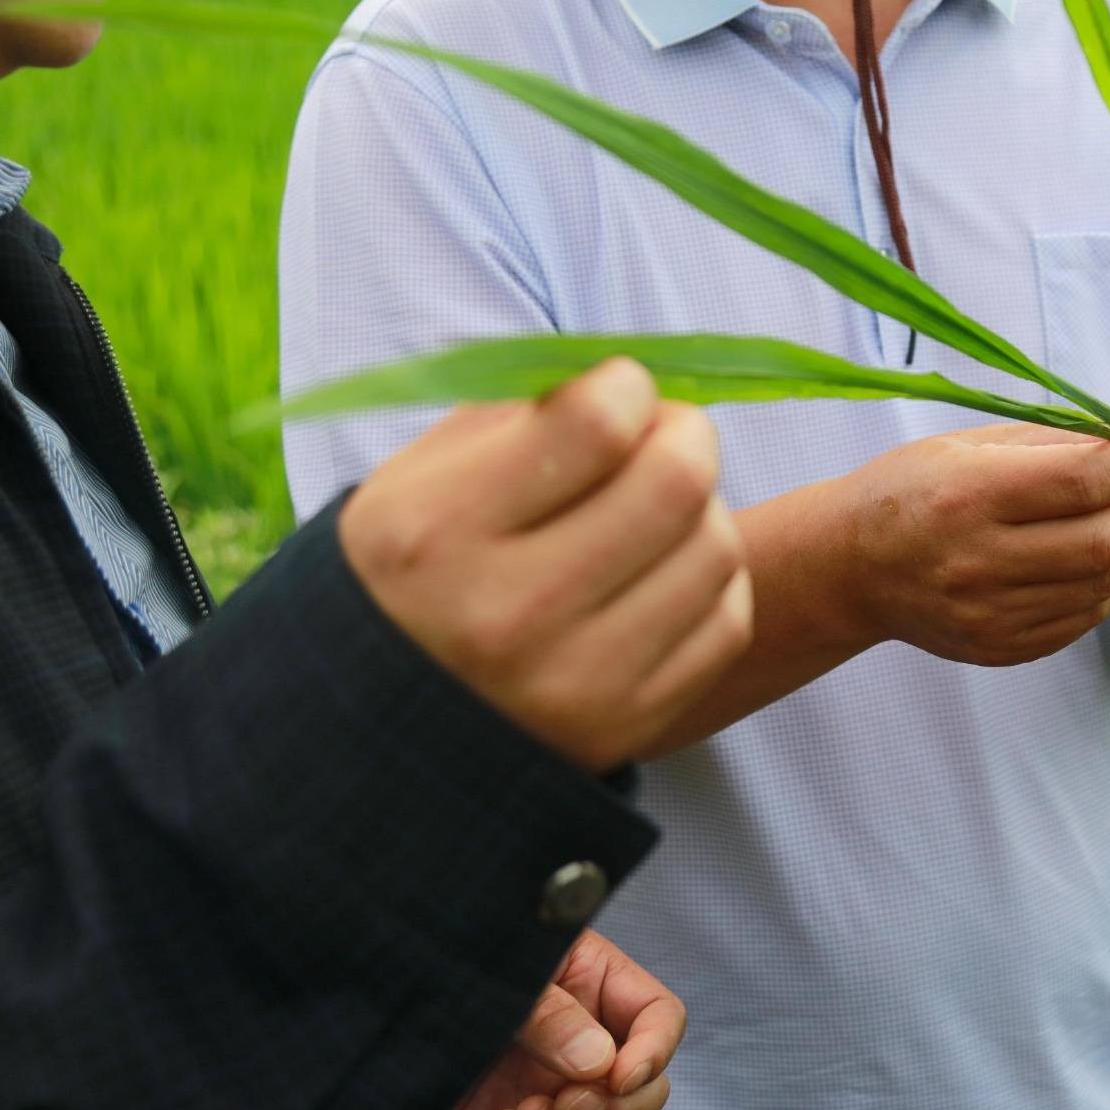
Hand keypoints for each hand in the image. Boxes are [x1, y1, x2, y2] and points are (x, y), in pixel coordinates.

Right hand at [341, 359, 755, 771]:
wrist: (382, 727)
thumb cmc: (415, 571)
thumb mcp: (420, 477)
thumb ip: (522, 411)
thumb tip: (635, 381)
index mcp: (437, 531)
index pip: (596, 423)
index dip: (625, 387)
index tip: (614, 395)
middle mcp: (507, 614)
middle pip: (677, 482)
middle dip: (684, 437)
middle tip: (660, 440)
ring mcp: (574, 683)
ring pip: (716, 548)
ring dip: (699, 512)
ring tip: (651, 516)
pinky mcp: (629, 728)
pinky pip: (727, 620)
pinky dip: (708, 582)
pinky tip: (660, 576)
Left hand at [432, 929, 684, 1109]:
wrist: (366, 1000)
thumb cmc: (439, 957)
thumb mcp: (503, 972)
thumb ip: (551, 1014)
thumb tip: (600, 1064)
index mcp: (592, 984)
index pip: (660, 1019)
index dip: (654, 1052)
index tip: (620, 1076)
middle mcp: (580, 1042)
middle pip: (644, 1093)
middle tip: (569, 1105)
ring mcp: (546, 1089)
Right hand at [841, 420, 1109, 664]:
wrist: (850, 567)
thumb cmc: (916, 488)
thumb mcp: (975, 443)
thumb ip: (1065, 438)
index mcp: (968, 496)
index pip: (1083, 481)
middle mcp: (976, 562)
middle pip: (1103, 540)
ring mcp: (989, 615)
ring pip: (1101, 584)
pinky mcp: (1000, 649)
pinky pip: (1081, 618)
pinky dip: (1106, 583)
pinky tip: (1101, 555)